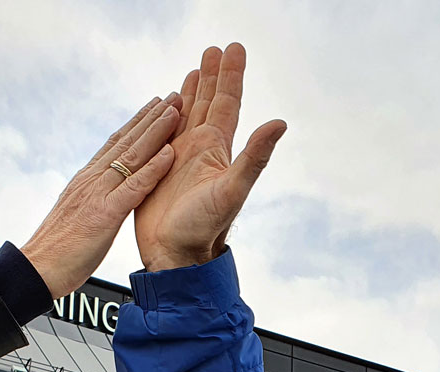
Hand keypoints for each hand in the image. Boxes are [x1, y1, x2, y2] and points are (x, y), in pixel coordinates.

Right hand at [21, 95, 181, 297]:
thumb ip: (91, 199)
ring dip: (156, 132)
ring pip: (132, 156)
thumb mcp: (77, 215)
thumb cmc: (57, 250)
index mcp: (86, 180)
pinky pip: (133, 188)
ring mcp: (98, 194)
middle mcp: (92, 179)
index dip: (137, 123)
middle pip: (126, 141)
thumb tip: (99, 193)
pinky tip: (170, 154)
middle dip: (152, 117)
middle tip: (174, 95)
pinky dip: (153, 170)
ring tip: (176, 110)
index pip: (115, 144)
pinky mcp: (105, 214)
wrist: (36, 270)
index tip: (156, 105)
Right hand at [135, 43, 285, 270]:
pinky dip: (168, 116)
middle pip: (210, 103)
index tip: (233, 48)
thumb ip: (255, 157)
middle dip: (212, 75)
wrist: (176, 256)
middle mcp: (201, 150)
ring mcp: (180, 159)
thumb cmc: (204, 229)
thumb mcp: (232, 190)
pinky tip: (169, 107)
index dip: (230, 75)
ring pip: (188, 115)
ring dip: (192, 92)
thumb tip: (280, 123)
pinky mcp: (159, 169)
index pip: (227, 102)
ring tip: (195, 69)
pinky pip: (164, 135)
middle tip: (215, 49)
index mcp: (217, 149)